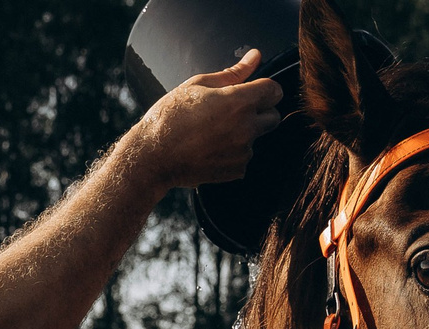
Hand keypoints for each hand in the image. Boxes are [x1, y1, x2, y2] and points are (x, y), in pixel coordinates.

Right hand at [126, 50, 284, 190]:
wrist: (153, 156)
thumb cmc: (171, 117)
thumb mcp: (198, 85)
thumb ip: (234, 72)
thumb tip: (255, 57)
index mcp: (239, 102)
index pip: (275, 91)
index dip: (264, 89)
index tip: (252, 91)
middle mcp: (246, 128)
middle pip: (273, 116)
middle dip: (259, 111)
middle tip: (232, 111)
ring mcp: (243, 152)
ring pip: (257, 138)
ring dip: (244, 133)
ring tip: (214, 132)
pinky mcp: (237, 170)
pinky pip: (245, 157)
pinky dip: (234, 153)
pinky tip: (211, 148)